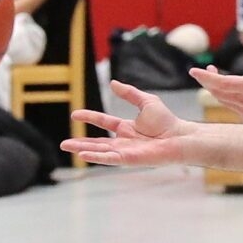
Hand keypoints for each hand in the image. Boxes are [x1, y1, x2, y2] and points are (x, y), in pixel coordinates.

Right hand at [64, 80, 188, 165]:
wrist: (179, 136)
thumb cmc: (167, 122)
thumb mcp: (146, 102)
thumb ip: (130, 94)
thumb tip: (113, 83)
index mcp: (127, 128)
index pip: (104, 122)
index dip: (90, 117)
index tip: (74, 114)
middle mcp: (124, 141)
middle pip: (97, 142)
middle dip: (80, 143)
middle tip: (63, 144)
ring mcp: (126, 151)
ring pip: (100, 151)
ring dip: (83, 150)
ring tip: (67, 147)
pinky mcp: (129, 159)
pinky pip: (110, 158)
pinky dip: (97, 157)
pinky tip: (84, 155)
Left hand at [197, 24, 242, 125]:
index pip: (220, 82)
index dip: (205, 76)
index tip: (193, 71)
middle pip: (218, 93)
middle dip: (209, 81)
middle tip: (208, 69)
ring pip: (224, 102)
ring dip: (218, 90)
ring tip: (218, 78)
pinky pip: (234, 109)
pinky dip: (228, 99)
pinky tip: (233, 91)